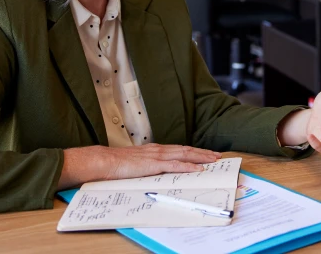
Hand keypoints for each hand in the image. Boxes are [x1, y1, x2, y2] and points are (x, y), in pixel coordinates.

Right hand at [58, 144, 221, 189]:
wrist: (104, 161)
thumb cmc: (116, 164)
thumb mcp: (136, 163)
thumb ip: (147, 164)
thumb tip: (155, 170)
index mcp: (155, 149)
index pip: (179, 149)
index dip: (193, 151)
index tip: (205, 154)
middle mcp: (159, 150)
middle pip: (186, 150)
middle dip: (202, 153)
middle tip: (216, 156)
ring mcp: (157, 156)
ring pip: (184, 155)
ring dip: (200, 158)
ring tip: (213, 160)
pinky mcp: (153, 164)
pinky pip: (175, 165)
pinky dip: (188, 166)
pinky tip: (197, 169)